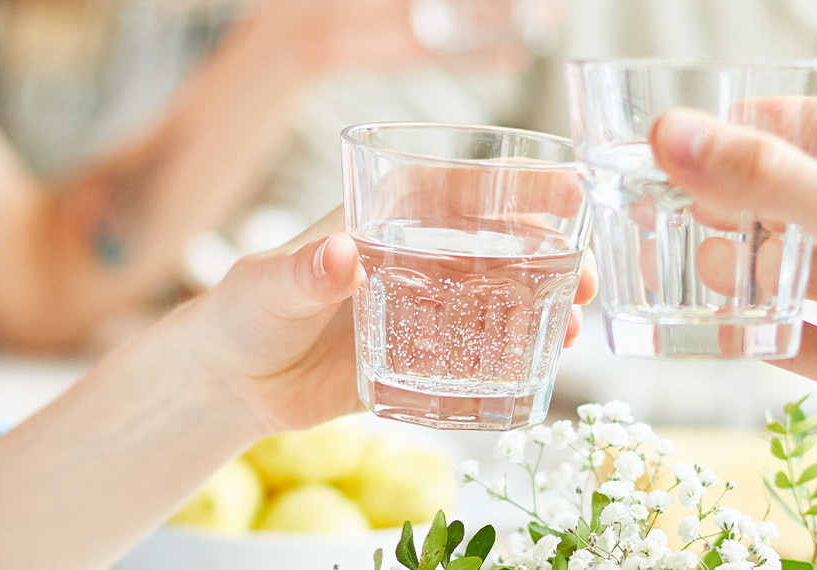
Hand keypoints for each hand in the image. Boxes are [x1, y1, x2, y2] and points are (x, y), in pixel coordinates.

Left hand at [168, 208, 595, 435]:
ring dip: (545, 308)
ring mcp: (423, 311)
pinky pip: (476, 358)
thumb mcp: (267, 285)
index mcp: (386, 220)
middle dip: (553, 254)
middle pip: (500, 245)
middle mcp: (415, 260)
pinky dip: (512, 359)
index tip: (572, 192)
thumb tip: (340, 255)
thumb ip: (305, 272)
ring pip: (499, 300)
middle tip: (586, 278)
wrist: (231, 380)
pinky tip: (539, 369)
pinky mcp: (419, 362)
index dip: (521, 187)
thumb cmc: (243, 310)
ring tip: (576, 328)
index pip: (463, 191)